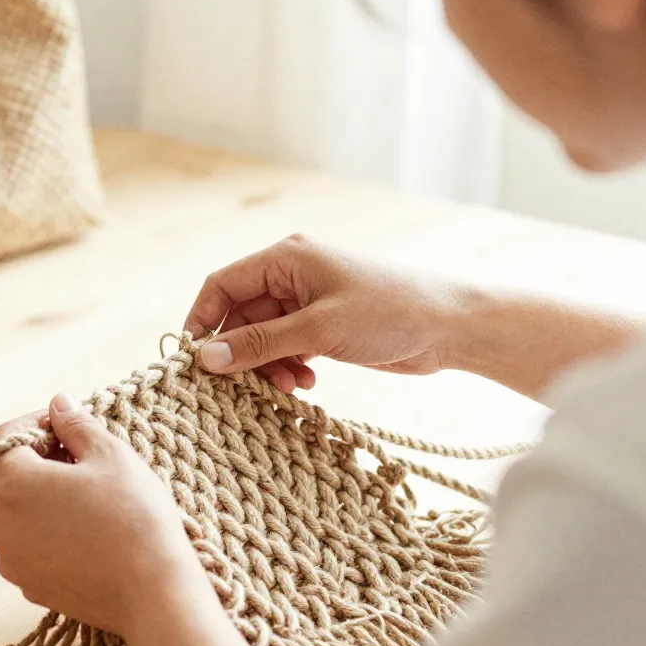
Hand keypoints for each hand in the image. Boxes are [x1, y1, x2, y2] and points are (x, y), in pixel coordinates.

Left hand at [0, 393, 211, 637]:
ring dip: (48, 498)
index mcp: (12, 483)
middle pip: (12, 475)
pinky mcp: (28, 586)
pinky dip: (51, 532)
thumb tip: (58, 403)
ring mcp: (11, 560)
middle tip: (89, 461)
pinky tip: (90, 533)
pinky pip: (31, 546)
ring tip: (93, 499)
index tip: (70, 426)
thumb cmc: (134, 517)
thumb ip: (76, 424)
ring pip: (21, 512)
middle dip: (45, 460)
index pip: (6, 437)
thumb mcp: (110, 455)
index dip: (38, 423)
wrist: (153, 595)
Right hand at [184, 234, 463, 389]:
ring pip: (263, 337)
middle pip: (240, 316)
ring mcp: (308, 301)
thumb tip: (205, 358)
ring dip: (268, 365)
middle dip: (242, 353)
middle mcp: (292, 275)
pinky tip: (308, 382)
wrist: (451, 327)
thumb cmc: (389, 312)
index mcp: (286, 258)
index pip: (222, 285)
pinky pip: (286, 347)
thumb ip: (259, 344)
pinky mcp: (324, 325)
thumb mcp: (318, 329)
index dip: (203, 321)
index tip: (195, 361)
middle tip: (248, 387)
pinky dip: (289, 366)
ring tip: (291, 385)